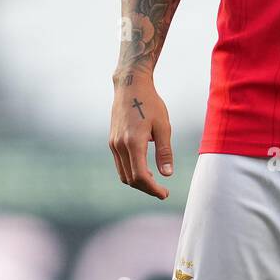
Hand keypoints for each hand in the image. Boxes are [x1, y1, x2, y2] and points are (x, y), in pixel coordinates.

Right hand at [109, 76, 173, 199]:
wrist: (130, 86)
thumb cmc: (150, 104)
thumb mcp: (163, 126)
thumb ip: (164, 152)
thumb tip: (167, 174)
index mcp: (133, 142)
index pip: (140, 176)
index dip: (152, 189)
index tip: (164, 193)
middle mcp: (120, 145)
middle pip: (130, 179)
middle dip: (146, 188)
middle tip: (162, 192)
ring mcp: (113, 144)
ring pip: (123, 173)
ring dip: (137, 182)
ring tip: (154, 183)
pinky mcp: (112, 141)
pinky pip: (120, 164)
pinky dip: (131, 172)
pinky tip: (144, 169)